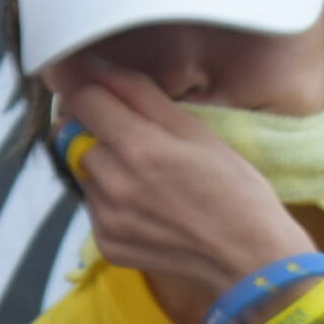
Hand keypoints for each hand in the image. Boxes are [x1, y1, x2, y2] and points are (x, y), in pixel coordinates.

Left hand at [59, 68, 313, 294]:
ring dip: (103, 165)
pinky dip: (110, 198)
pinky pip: (92, 206)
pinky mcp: (106, 243)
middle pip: (76, 138)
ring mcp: (106, 219)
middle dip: (97, 130)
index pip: (83, 100)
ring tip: (147, 176)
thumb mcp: (194, 129)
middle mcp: (114, 184)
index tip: (95, 87)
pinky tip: (146, 204)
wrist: (247, 256)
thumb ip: (140, 95)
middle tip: (137, 139)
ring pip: (84, 172)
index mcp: (139, 148)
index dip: (88, 88)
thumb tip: (98, 68)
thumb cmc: (232, 187)